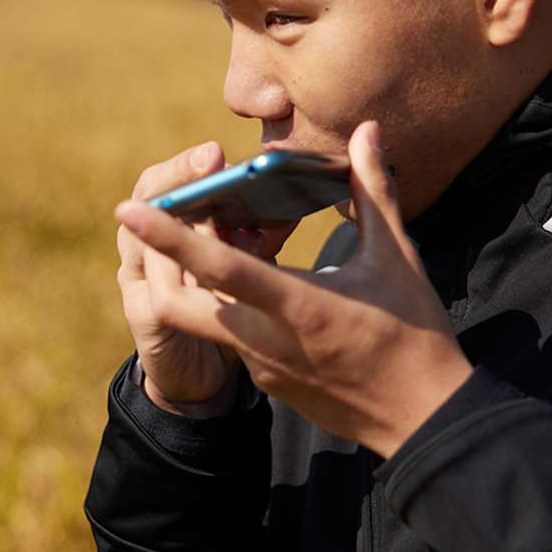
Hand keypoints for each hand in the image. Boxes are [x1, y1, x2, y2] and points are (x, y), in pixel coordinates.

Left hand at [114, 121, 473, 455]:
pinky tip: (262, 284)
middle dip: (163, 262)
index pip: (217, 269)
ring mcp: (265, 367)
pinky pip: (234, 339)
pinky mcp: (271, 383)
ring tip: (227, 240)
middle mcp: (268, 342)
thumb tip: (365, 133)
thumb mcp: (398, 258)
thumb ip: (373, 191)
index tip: (126, 209)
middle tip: (173, 221)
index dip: (168, 238)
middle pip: (181, 305)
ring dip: (201, 282)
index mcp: (298, 306)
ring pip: (207, 319)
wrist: (424, 418)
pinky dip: (231, 307)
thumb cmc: (416, 334)